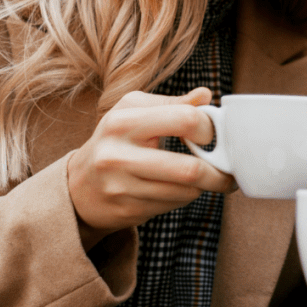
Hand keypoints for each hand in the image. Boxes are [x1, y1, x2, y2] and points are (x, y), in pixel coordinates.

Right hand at [67, 87, 234, 247]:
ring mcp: (121, 187)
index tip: (213, 135)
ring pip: (186, 191)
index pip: (184, 120)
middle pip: (190, 169)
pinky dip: (185, 196)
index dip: (208, 128)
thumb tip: (206, 95)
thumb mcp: (135, 112)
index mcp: (124, 121)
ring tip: (207, 177)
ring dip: (205, 186)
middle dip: (219, 172)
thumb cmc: (115, 141)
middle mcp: (118, 155)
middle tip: (229, 170)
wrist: (77, 186)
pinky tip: (180, 188)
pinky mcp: (126, 211)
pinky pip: (173, 205)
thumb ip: (173, 104)